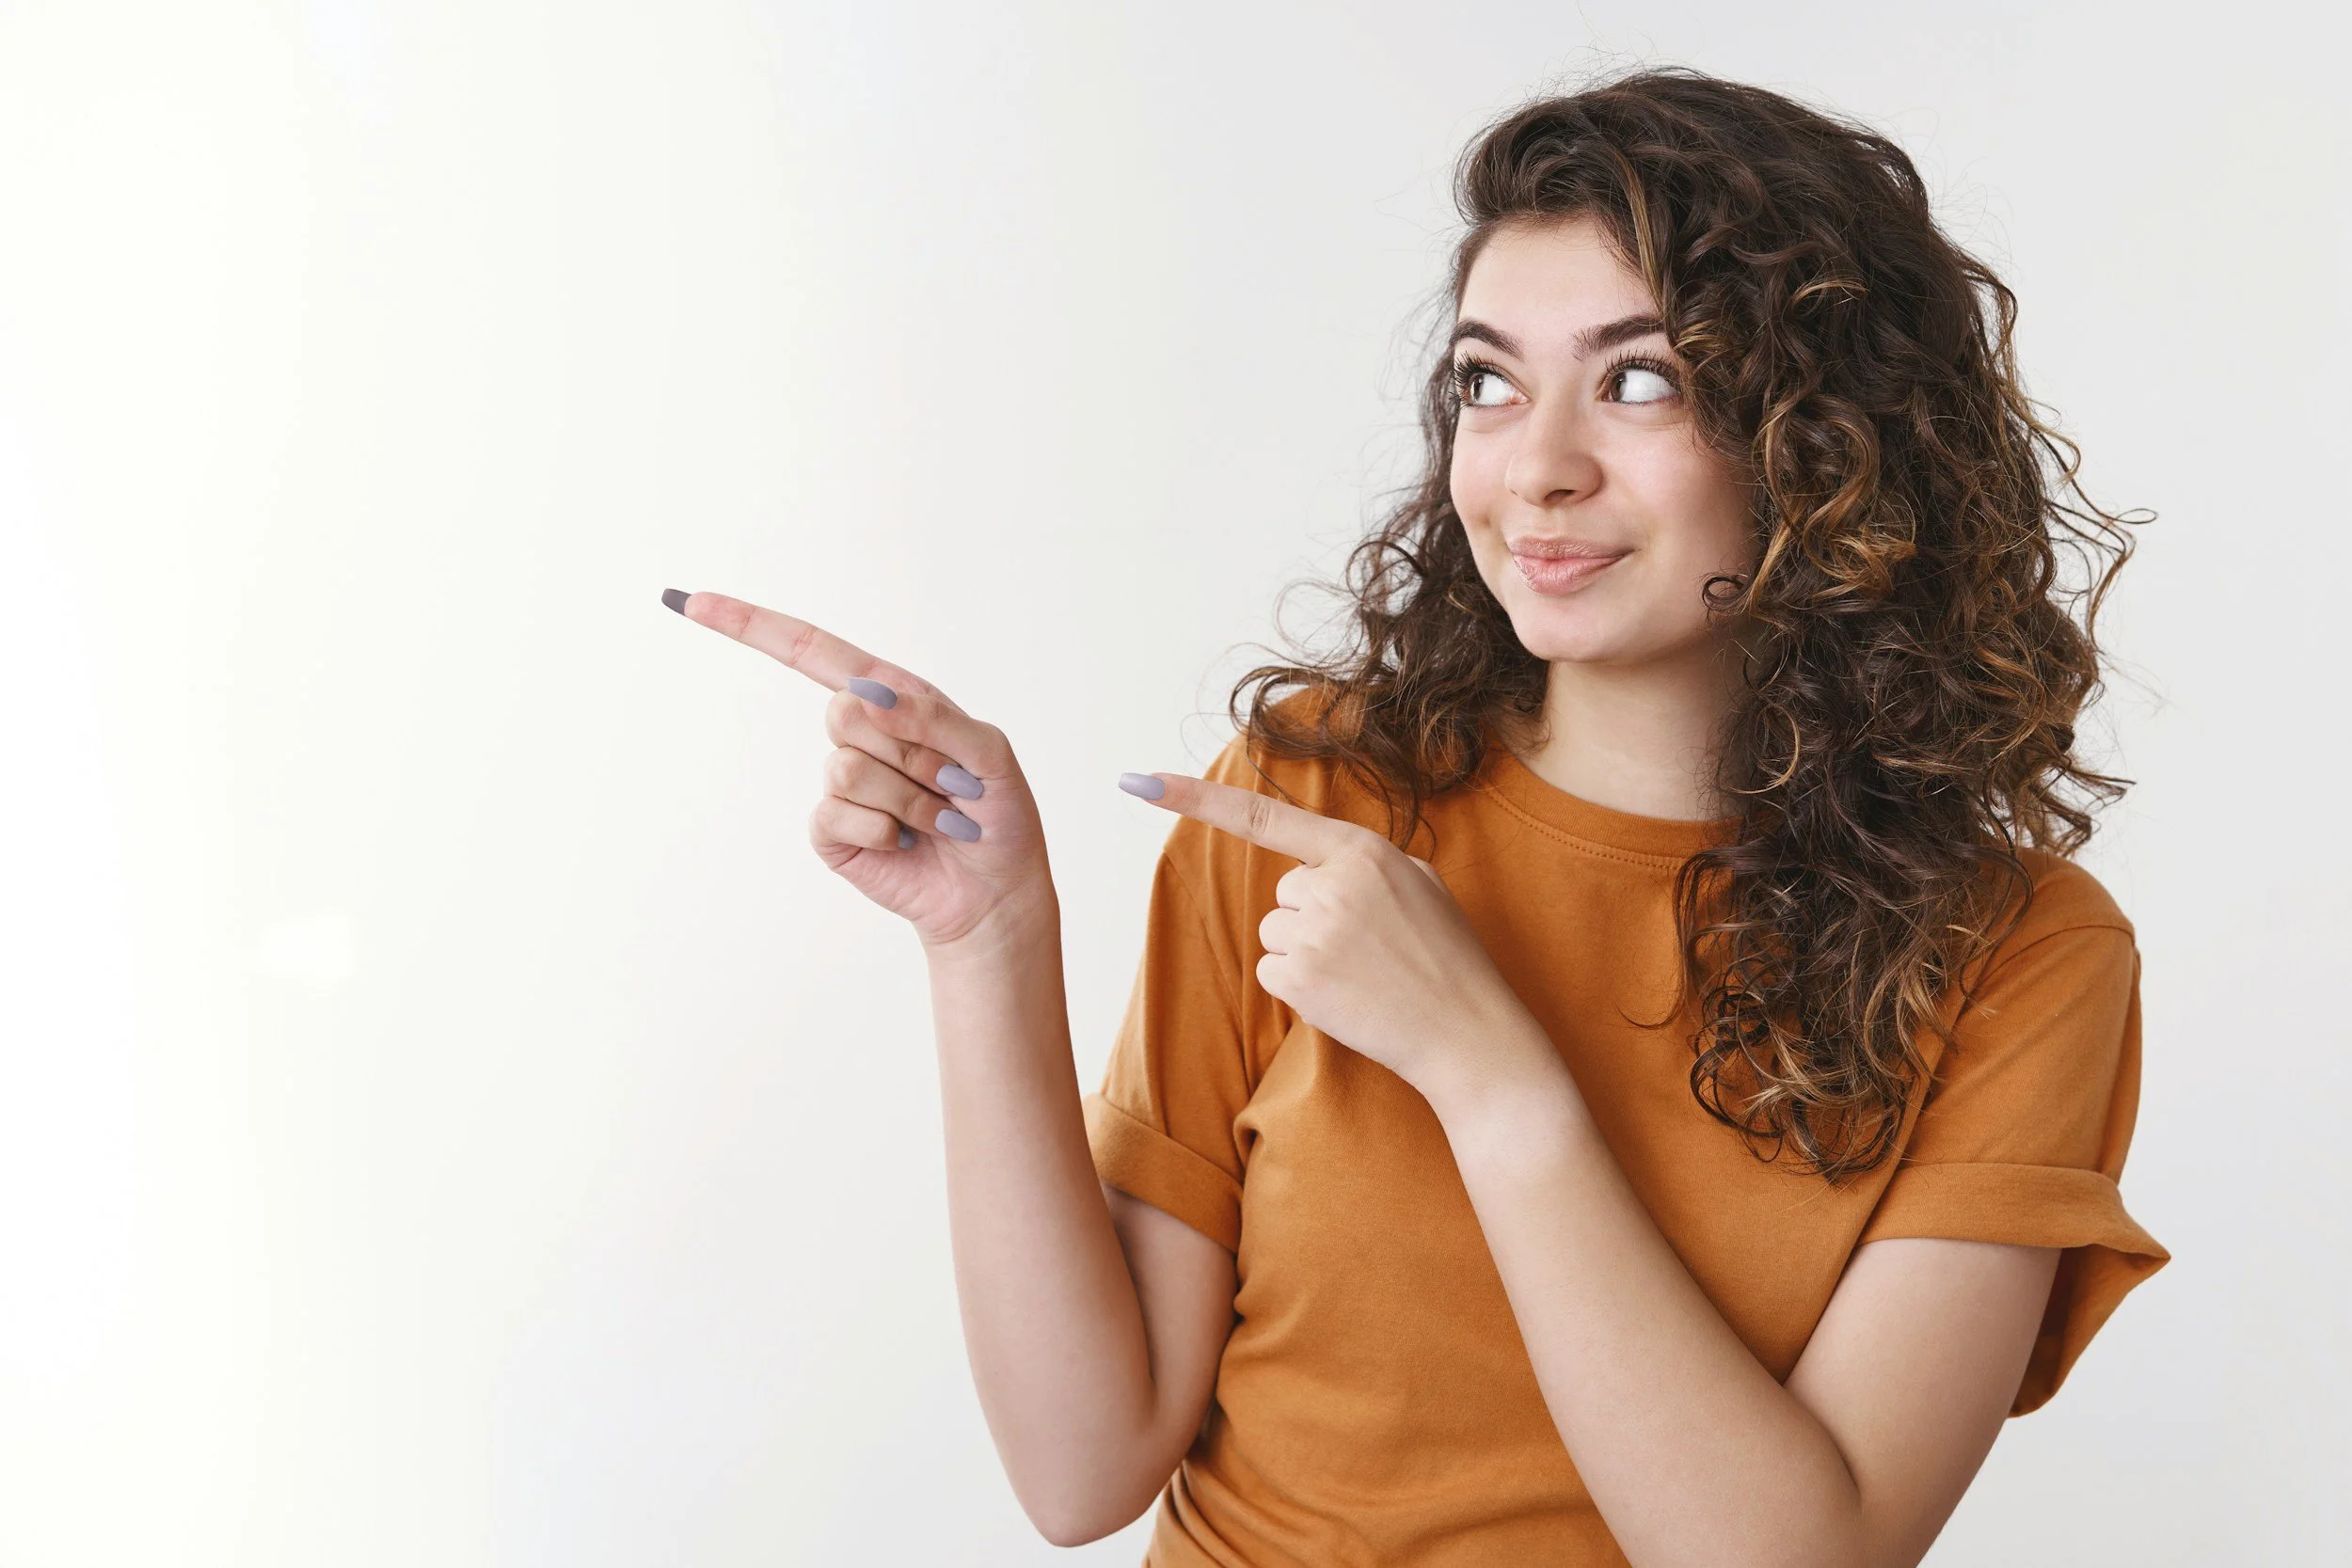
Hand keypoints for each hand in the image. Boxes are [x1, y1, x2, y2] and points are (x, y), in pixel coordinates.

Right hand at [670, 590, 1053, 951]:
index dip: (752, 625)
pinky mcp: (832, 830)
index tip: (694, 602)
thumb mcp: (989, 754)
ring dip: (907, 798)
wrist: (994, 891)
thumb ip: (933, 717)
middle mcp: (861, 733)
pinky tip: (907, 841)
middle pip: (842, 712)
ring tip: (936, 818)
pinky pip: (837, 814)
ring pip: (845, 768)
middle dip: (908, 753)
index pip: (813, 651)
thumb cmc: (999, 815)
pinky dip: (885, 830)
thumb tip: (865, 694)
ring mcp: (842, 783)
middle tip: (948, 782)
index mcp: (894, 696)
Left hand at [1126, 768, 1545, 1102]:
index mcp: (1362, 851)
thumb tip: (1311, 864)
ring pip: (1274, 933)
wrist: (1468, 1033)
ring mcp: (1313, 934)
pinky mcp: (1298, 980)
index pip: (1265, 819)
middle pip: (1283, 893)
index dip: (1195, 799)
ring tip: (1364, 973)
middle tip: (1371, 948)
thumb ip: (1360, 862)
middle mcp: (1331, 885)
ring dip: (1307, 954)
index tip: (1140, 782)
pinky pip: (1272, 973)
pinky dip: (1301, 988)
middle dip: (1314, 918)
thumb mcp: (1419, 884)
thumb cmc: (1448, 959)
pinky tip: (1347, 997)